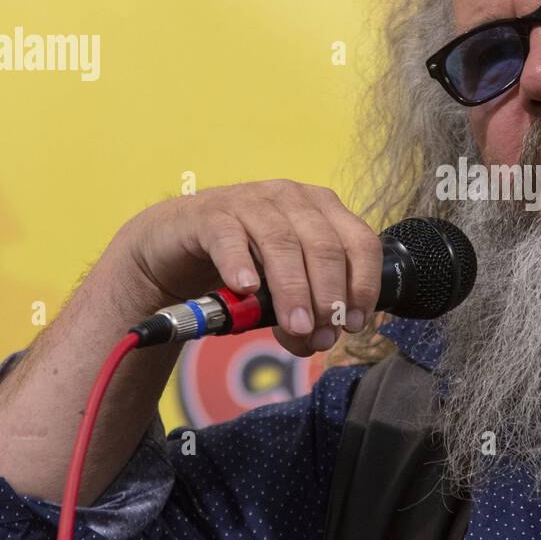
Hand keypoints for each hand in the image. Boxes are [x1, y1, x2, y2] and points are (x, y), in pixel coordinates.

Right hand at [112, 181, 382, 356]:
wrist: (178, 244)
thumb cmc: (244, 264)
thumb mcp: (283, 289)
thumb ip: (306, 311)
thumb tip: (318, 341)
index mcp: (322, 210)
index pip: (360, 242)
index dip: (362, 284)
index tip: (355, 323)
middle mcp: (292, 198)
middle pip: (324, 245)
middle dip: (328, 295)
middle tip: (321, 334)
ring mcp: (251, 201)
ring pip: (281, 243)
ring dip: (293, 289)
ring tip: (295, 325)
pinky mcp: (210, 215)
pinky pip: (229, 238)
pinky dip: (240, 264)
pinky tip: (246, 288)